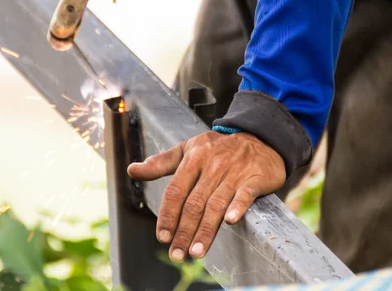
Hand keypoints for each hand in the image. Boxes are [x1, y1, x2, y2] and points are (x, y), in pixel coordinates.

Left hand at [127, 131, 285, 261]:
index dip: (168, 215)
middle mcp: (213, 164)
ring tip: (197, 251)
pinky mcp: (255, 177)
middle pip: (195, 203)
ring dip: (206, 230)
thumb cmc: (220, 148)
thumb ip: (161, 162)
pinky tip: (230, 222)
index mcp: (194, 158)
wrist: (259, 138)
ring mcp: (235, 171)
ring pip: (217, 204)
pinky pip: (245, 194)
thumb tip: (133, 170)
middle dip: (184, 231)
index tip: (162, 236)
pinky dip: (238, 207)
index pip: (176, 190)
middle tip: (177, 253)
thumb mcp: (189, 149)